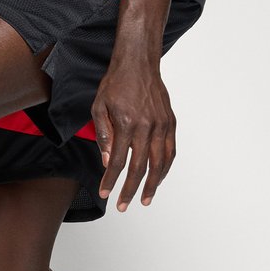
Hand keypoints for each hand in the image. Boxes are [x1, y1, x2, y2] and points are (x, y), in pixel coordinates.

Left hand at [91, 63, 175, 210]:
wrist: (138, 63)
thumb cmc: (116, 83)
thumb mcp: (99, 107)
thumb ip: (103, 135)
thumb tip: (106, 161)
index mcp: (126, 123)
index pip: (117, 161)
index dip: (110, 181)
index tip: (105, 193)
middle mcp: (146, 127)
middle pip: (139, 168)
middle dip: (129, 190)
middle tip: (124, 206)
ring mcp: (161, 125)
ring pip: (159, 163)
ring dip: (152, 185)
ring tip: (145, 199)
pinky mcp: (170, 122)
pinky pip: (170, 151)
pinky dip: (165, 168)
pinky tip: (159, 178)